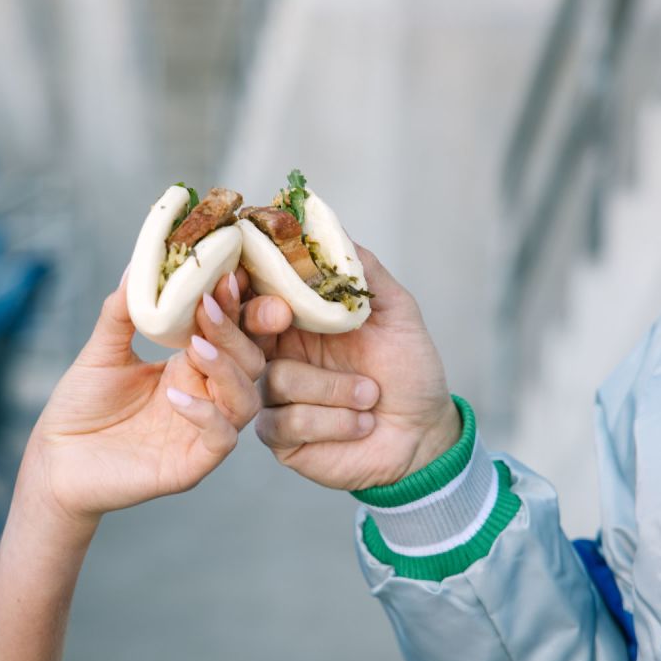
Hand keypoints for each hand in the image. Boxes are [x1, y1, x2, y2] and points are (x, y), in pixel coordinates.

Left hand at [20, 271, 264, 526]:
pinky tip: (174, 397)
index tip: (225, 274)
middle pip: (250, 361)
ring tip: (196, 347)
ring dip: (227, 369)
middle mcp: (205, 397)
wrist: (55, 462)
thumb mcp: (101, 351)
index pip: (230, 333)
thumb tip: (136, 265)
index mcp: (190, 367)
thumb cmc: (80, 408)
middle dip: (234, 331)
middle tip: (209, 304)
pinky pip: (221, 439)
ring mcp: (202, 431)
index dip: (235, 305)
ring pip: (246, 399)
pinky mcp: (192, 464)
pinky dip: (206, 415)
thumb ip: (122, 312)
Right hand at [242, 246, 459, 490]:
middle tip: (281, 317)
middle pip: (237, 334)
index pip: (254, 295)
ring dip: (332, 388)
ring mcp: (274, 396)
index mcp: (297, 319)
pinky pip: (285, 420)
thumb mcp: (396, 311)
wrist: (423, 434)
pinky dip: (332, 421)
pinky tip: (361, 424)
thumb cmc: (409, 371)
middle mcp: (278, 354)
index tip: (242, 274)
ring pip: (275, 378)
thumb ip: (360, 271)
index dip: (242, 283)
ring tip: (370, 395)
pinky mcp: (280, 436)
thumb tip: (327, 225)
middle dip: (254, 322)